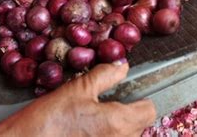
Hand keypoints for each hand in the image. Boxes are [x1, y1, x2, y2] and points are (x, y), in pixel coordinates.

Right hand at [0, 60, 155, 136]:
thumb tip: (122, 66)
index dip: (140, 98)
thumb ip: (105, 75)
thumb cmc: (48, 120)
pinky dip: (103, 136)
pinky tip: (85, 132)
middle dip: (126, 112)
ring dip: (115, 127)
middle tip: (103, 104)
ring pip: (125, 136)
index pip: (149, 110)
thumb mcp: (77, 89)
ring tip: (90, 119)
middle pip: (138, 125)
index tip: (127, 93)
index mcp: (119, 122)